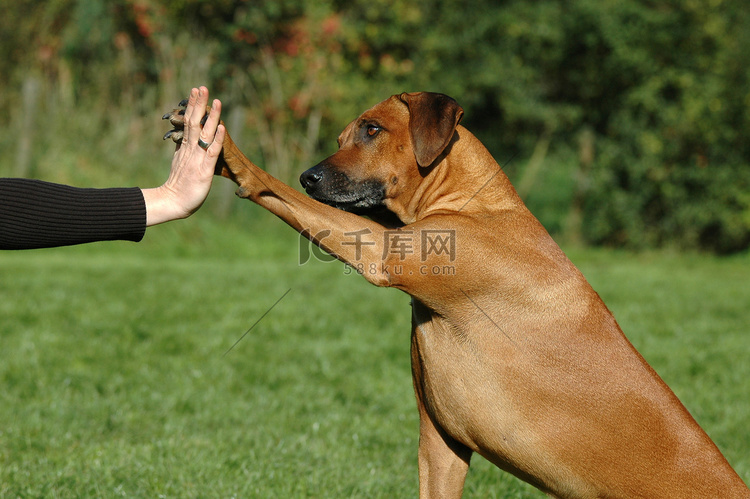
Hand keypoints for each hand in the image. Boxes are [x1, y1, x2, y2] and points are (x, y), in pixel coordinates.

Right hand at [142, 86, 225, 225]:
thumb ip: (180, 149)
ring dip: (210, 116)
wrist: (174, 202)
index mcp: (185, 147)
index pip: (189, 122)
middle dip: (198, 104)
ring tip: (215, 100)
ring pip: (204, 132)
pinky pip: (212, 151)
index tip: (195, 91)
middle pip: (194, 122)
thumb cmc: (179, 186)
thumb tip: (179, 137)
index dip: (192, 106)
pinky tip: (221, 127)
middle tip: (202, 87)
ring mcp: (197, 158)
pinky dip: (217, 138)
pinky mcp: (204, 169)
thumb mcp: (179, 162)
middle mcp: (191, 149)